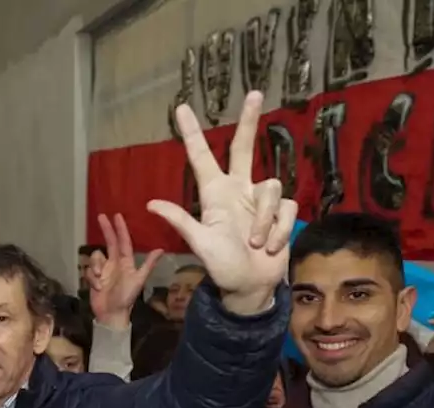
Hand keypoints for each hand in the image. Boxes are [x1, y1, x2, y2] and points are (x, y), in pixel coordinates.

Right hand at [91, 214, 162, 328]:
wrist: (111, 314)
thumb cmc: (126, 298)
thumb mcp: (138, 280)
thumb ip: (148, 264)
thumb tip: (161, 249)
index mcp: (126, 262)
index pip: (123, 242)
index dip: (120, 229)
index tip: (117, 216)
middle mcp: (114, 263)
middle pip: (108, 242)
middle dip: (105, 229)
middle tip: (101, 216)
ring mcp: (103, 270)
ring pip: (96, 257)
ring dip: (96, 266)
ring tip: (101, 280)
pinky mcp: (93, 277)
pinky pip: (89, 270)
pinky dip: (91, 278)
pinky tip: (97, 287)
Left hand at [147, 91, 297, 315]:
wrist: (250, 287)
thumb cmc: (221, 266)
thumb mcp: (199, 243)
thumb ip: (180, 221)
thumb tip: (150, 203)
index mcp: (213, 194)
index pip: (201, 158)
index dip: (191, 133)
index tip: (181, 108)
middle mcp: (237, 190)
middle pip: (244, 148)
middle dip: (249, 121)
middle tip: (255, 93)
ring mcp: (260, 200)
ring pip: (270, 188)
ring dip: (263, 221)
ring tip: (254, 243)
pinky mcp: (280, 211)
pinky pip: (284, 208)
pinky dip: (277, 230)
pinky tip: (270, 247)